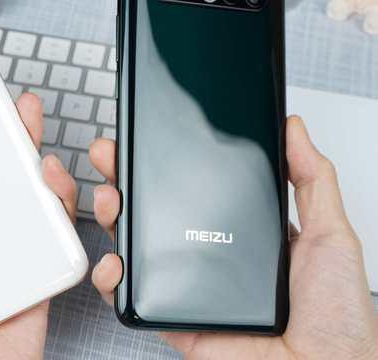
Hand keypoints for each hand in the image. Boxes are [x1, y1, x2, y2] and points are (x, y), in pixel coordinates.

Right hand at [89, 115, 377, 358]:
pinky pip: (133, 298)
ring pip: (135, 248)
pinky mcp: (175, 319)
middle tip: (111, 155)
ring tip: (109, 199)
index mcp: (240, 232)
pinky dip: (112, 279)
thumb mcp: (331, 234)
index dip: (165, 164)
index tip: (147, 140)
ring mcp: (188, 287)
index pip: (192, 189)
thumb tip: (295, 128)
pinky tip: (114, 260)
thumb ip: (312, 179)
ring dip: (112, 219)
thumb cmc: (337, 319)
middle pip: (153, 212)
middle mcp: (208, 257)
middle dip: (125, 180)